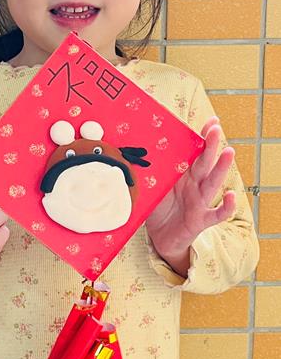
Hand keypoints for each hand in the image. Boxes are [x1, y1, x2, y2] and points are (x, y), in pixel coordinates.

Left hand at [145, 117, 236, 272]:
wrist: (160, 237)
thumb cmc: (158, 209)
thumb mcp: (151, 189)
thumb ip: (147, 174)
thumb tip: (127, 154)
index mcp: (184, 175)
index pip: (195, 153)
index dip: (203, 138)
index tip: (211, 121)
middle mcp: (195, 185)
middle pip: (205, 163)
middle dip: (211, 145)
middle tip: (216, 128)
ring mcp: (201, 202)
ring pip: (213, 183)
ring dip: (221, 168)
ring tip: (228, 152)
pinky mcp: (202, 220)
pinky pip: (217, 214)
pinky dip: (226, 206)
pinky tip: (230, 196)